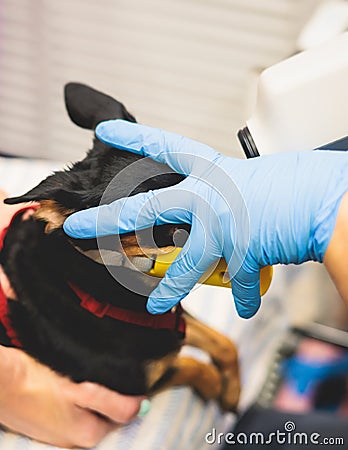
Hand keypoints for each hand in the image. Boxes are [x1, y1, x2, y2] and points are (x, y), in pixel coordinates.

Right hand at [0, 345, 144, 447]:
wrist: (1, 382)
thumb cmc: (38, 384)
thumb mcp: (82, 391)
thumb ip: (113, 403)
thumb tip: (141, 408)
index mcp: (88, 435)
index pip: (123, 416)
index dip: (130, 396)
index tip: (133, 378)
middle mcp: (76, 440)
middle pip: (107, 416)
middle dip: (113, 397)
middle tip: (111, 374)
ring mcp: (60, 433)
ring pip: (90, 412)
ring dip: (96, 397)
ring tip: (90, 378)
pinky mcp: (49, 423)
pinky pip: (74, 411)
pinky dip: (80, 399)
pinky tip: (74, 384)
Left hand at [63, 120, 347, 317]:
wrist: (331, 202)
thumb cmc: (298, 183)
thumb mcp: (252, 177)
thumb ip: (227, 190)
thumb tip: (215, 203)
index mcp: (213, 170)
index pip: (164, 147)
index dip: (134, 138)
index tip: (105, 131)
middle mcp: (209, 196)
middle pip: (145, 209)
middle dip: (106, 219)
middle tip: (75, 226)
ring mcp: (224, 227)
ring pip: (185, 263)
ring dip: (170, 286)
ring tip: (157, 302)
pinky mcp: (244, 254)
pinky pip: (238, 282)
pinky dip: (243, 294)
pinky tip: (243, 304)